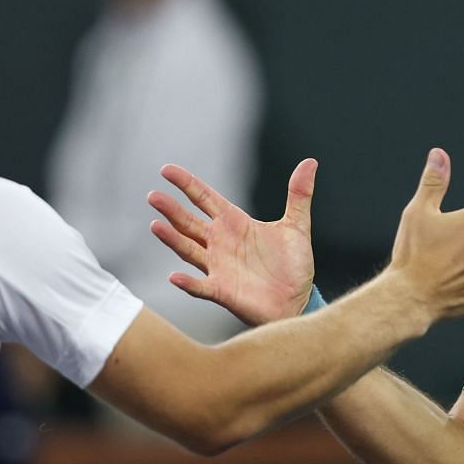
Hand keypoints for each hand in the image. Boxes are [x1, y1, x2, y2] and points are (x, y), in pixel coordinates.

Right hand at [149, 159, 318, 325]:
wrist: (299, 301)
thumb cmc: (294, 265)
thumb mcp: (297, 226)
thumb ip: (299, 195)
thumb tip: (310, 162)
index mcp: (235, 223)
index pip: (205, 198)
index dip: (187, 184)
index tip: (166, 171)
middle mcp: (220, 243)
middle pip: (189, 222)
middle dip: (171, 209)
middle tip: (153, 196)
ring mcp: (218, 267)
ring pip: (189, 249)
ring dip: (172, 239)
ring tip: (156, 225)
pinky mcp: (222, 291)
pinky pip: (200, 286)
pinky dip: (188, 282)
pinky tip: (174, 276)